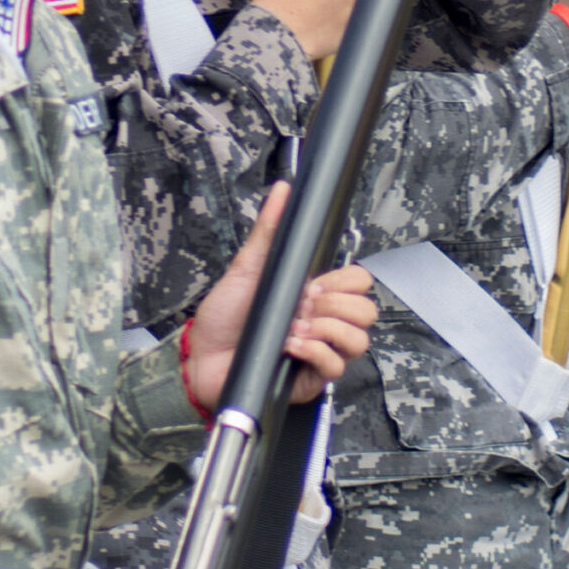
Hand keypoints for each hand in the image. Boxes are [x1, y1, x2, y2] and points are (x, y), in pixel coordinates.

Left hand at [187, 185, 378, 408]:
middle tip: (303, 306)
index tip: (313, 284)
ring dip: (326, 329)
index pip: (359, 282)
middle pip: (367, 311)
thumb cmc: (224, 315)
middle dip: (336, 305)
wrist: (200, 357)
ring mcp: (321, 351)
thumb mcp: (247, 267)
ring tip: (294, 327)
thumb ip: (269, 229)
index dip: (343, 281)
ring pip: (359, 340)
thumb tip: (283, 190)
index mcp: (316, 295)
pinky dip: (314, 351)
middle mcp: (324, 323)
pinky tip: (289, 345)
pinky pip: (335, 366)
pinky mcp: (311, 379)